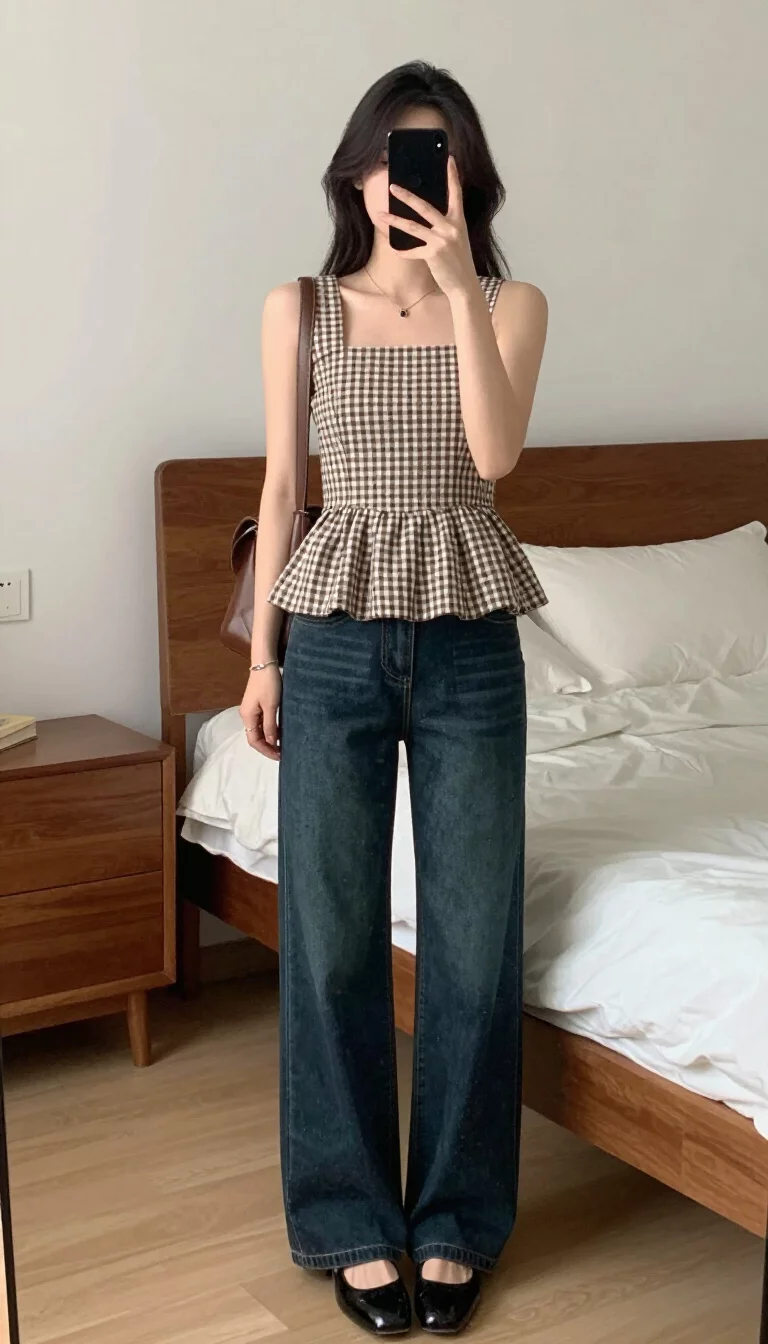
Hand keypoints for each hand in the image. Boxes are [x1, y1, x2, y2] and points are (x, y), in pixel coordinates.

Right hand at [240, 666, 281, 759]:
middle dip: (267, 746)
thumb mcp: (271, 706)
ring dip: (269, 738)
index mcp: (248, 716)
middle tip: (282, 753)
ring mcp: (251, 710)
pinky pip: (261, 722)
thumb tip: (271, 743)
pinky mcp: (256, 705)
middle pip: (255, 737)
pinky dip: (269, 729)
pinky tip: (279, 731)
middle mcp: (247, 715)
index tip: (279, 756)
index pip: (254, 741)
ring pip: (259, 730)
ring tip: (282, 744)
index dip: (265, 750)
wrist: (265, 664)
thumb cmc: (269, 683)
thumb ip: (270, 725)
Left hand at [378, 154, 476, 298]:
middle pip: (425, 206)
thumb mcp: (456, 238)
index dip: (452, 175)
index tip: (449, 158)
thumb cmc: (458, 260)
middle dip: (407, 196)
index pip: (456, 192)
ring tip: (380, 215)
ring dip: (394, 220)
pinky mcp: (433, 254)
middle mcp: (451, 227)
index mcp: (458, 220)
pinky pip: (413, 251)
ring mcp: (442, 240)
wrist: (464, 284)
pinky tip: (396, 249)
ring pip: (413, 226)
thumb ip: (444, 224)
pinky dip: (403, 251)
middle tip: (392, 187)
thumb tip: (426, 214)